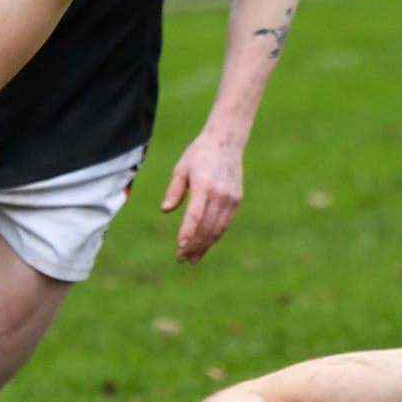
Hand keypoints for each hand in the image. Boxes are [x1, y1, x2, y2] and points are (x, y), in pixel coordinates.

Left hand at [159, 133, 243, 263]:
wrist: (226, 143)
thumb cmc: (199, 155)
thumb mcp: (181, 168)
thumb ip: (174, 190)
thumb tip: (165, 210)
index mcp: (204, 185)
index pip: (195, 215)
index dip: (187, 232)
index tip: (179, 247)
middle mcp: (220, 194)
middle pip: (206, 227)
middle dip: (193, 245)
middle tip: (181, 258)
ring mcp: (230, 199)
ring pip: (217, 229)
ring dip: (204, 245)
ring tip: (192, 258)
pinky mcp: (236, 201)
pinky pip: (224, 224)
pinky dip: (214, 236)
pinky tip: (204, 245)